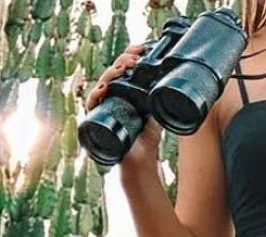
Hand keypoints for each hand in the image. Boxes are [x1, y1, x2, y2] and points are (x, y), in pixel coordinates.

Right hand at [85, 44, 162, 171]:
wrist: (140, 160)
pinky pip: (91, 104)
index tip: (142, 47)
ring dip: (111, 72)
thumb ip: (161, 96)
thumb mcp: (158, 111)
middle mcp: (113, 95)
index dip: (130, 54)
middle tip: (136, 58)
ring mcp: (103, 106)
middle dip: (123, 60)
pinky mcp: (96, 119)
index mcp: (126, 90)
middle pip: (113, 71)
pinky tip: (103, 89)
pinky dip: (95, 95)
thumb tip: (174, 78)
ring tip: (123, 69)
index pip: (124, 66)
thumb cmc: (147, 137)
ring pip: (102, 83)